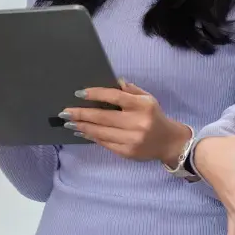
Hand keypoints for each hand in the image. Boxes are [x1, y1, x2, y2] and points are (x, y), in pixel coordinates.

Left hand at [61, 82, 191, 162]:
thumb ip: (131, 90)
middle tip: (65, 112)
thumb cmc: (154, 116)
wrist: (169, 142)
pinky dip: (91, 137)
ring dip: (82, 127)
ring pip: (101, 132)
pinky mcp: (127, 152)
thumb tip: (113, 81)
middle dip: (81, 114)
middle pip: (103, 117)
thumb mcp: (148, 99)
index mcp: (142, 106)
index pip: (115, 97)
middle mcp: (137, 122)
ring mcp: (131, 139)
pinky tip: (82, 132)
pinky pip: (105, 143)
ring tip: (69, 123)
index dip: (95, 94)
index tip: (79, 93)